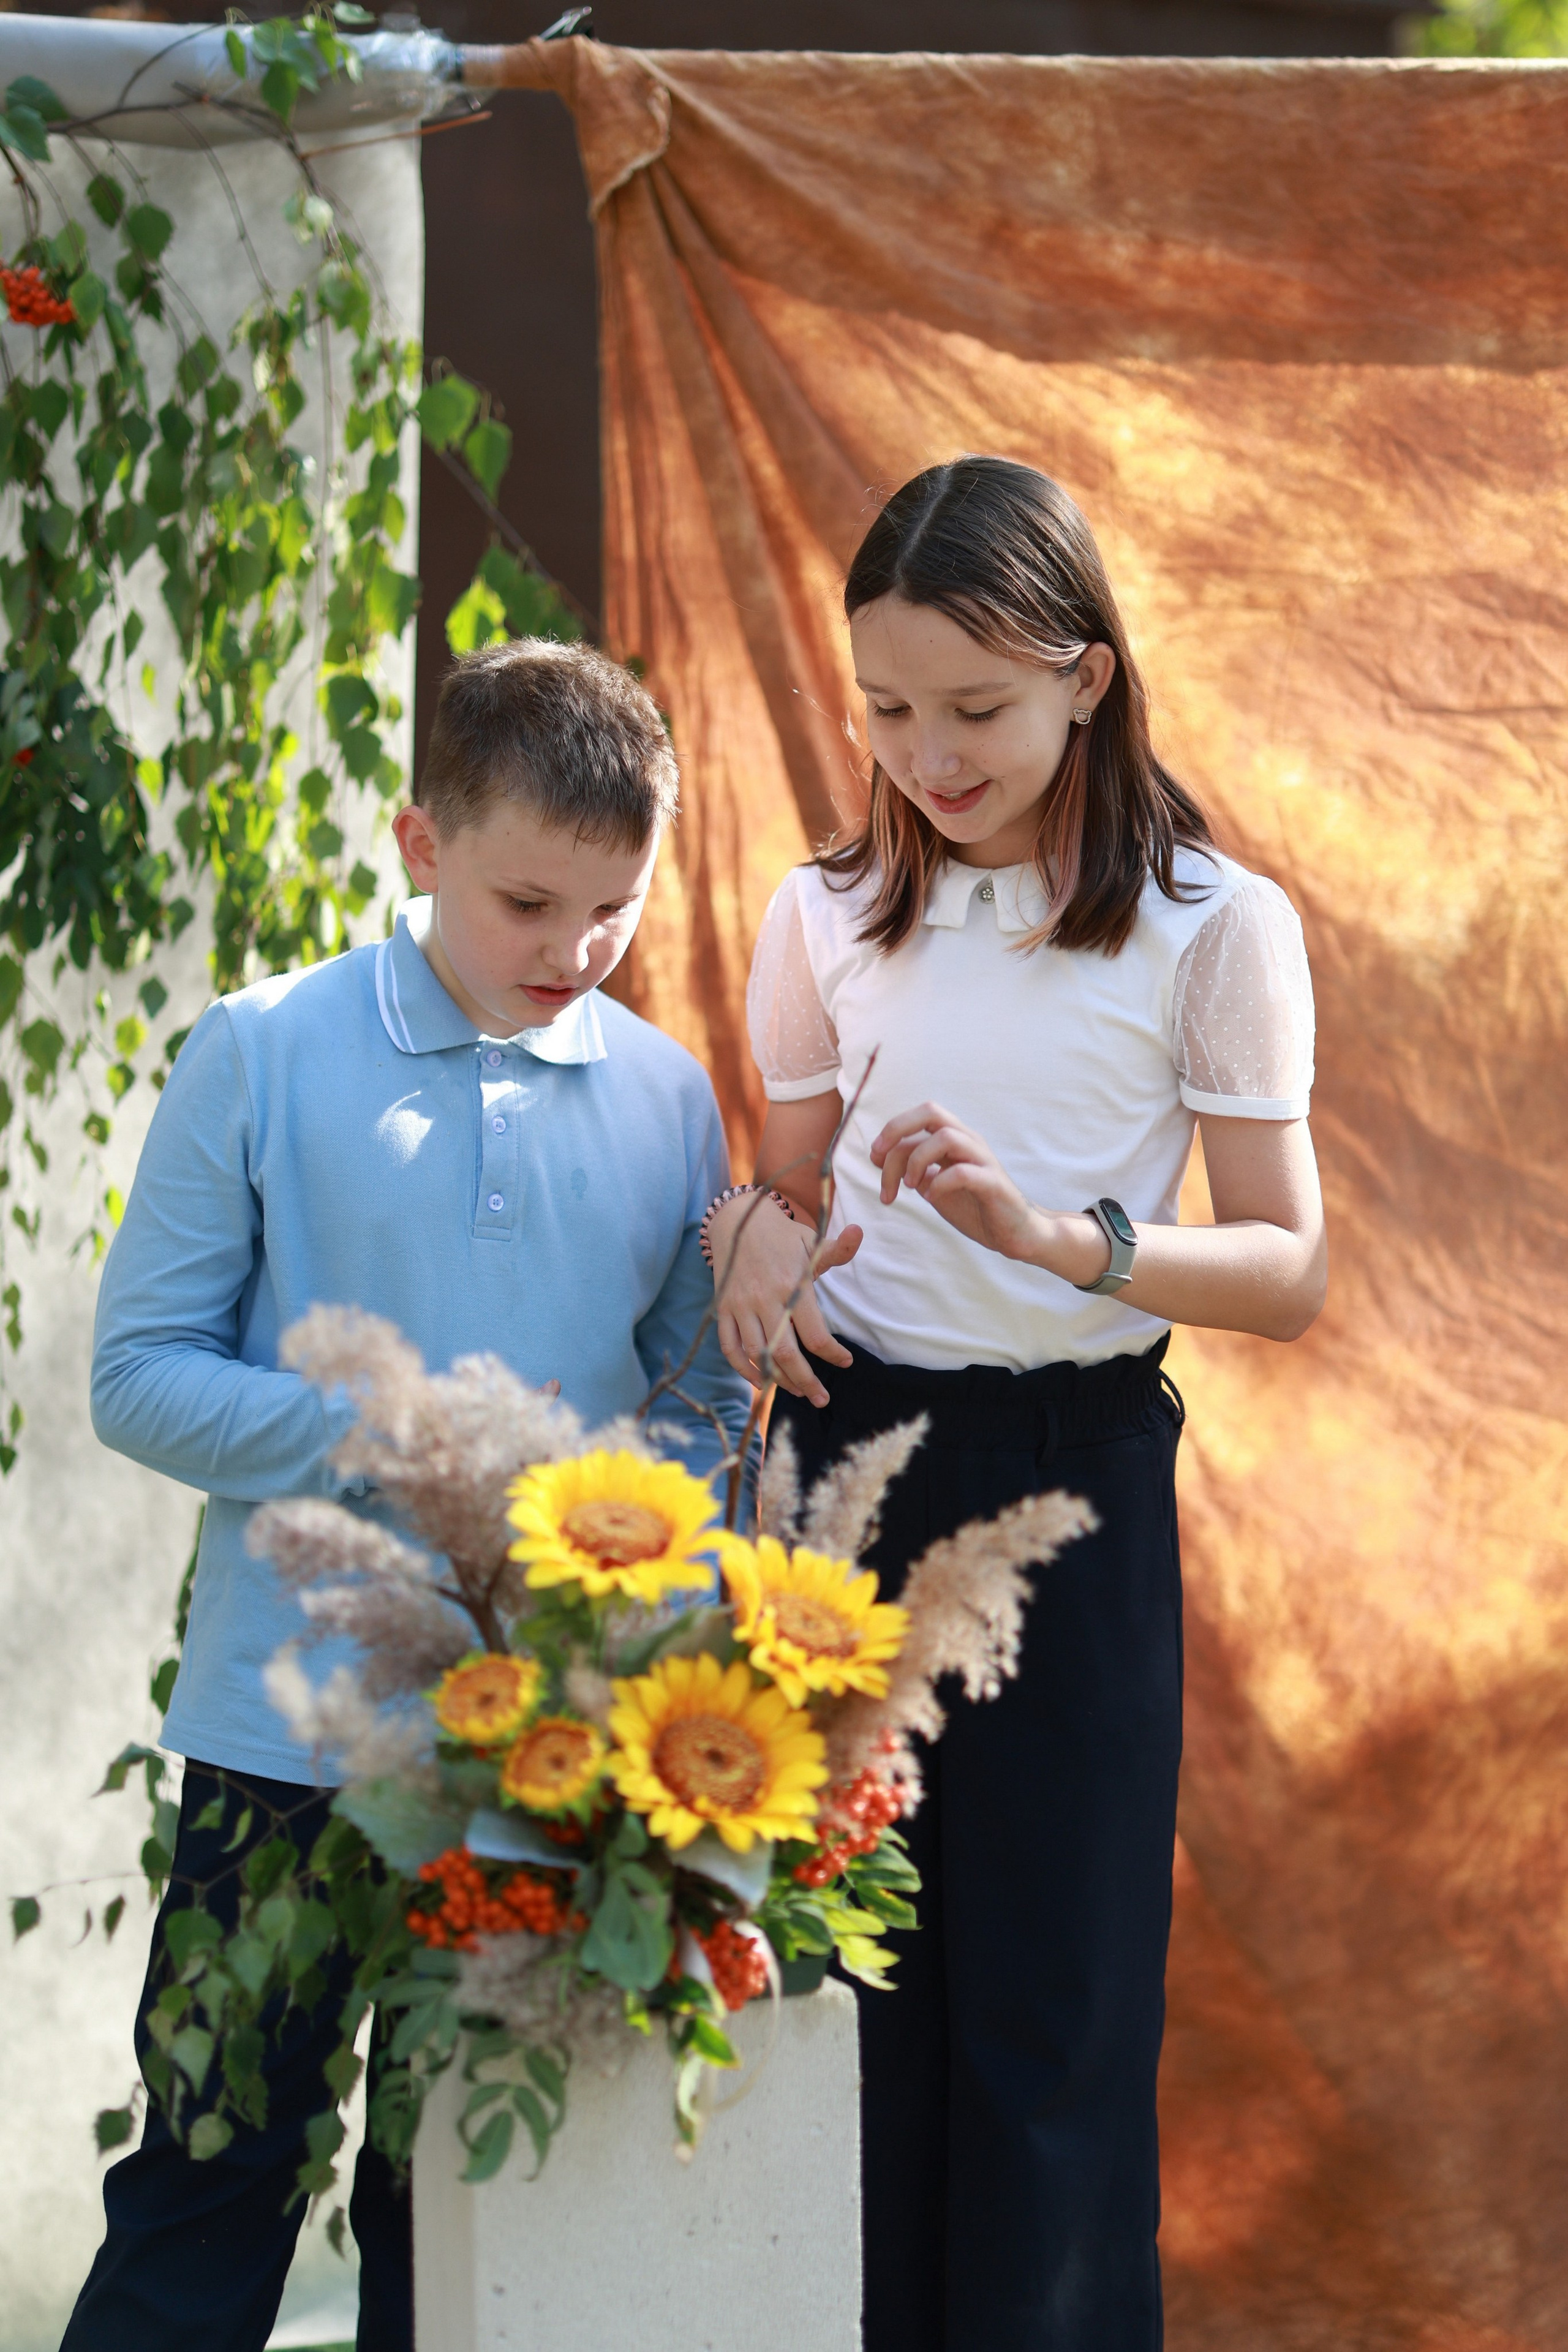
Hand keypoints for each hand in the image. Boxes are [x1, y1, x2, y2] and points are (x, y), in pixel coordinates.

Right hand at [710, 1193, 862, 1406]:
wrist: (737, 1221)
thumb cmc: (781, 1236)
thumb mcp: (810, 1240)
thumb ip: (837, 1249)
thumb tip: (858, 1232)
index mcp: (792, 1285)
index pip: (815, 1334)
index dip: (832, 1354)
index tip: (845, 1361)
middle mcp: (764, 1299)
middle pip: (785, 1353)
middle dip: (806, 1381)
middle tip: (821, 1399)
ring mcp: (740, 1306)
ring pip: (758, 1355)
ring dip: (778, 1380)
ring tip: (798, 1391)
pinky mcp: (723, 1309)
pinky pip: (730, 1348)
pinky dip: (743, 1369)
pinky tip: (761, 1381)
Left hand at [870, 1101, 1060, 1263]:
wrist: (1016, 1233)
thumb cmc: (976, 1207)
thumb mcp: (936, 1186)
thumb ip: (915, 1170)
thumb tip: (882, 1159)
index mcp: (955, 1140)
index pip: (918, 1120)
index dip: (890, 1134)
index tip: (874, 1160)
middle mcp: (969, 1143)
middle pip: (932, 1112)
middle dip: (897, 1129)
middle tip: (878, 1158)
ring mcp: (983, 1161)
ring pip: (946, 1137)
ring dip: (917, 1160)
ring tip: (910, 1186)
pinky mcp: (993, 1184)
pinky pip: (964, 1172)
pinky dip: (940, 1183)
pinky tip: (932, 1197)